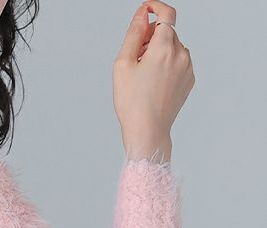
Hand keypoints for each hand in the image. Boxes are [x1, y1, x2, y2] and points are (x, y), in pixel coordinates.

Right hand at [113, 2, 194, 160]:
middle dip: (152, 37)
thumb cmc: (132, 103)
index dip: (156, 7)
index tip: (147, 9)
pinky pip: (178, 62)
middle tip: (135, 57)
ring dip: (159, 51)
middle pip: (167, 32)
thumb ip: (134, 34)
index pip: (166, 14)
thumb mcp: (123, 64)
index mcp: (164, 48)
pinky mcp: (189, 80)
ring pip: (173, 47)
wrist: (148, 131)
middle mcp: (181, 55)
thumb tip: (142, 14)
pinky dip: (166, 64)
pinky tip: (153, 83)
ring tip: (144, 74)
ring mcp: (188, 68)